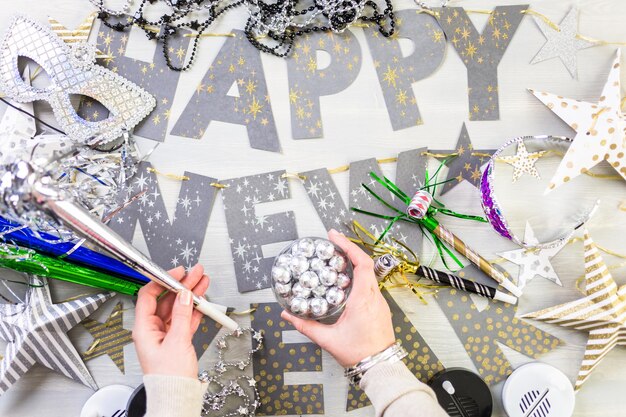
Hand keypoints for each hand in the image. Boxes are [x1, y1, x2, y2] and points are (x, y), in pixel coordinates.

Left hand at [133, 264, 209, 377]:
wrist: (177, 396)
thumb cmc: (169, 377)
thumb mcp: (177, 341)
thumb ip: (181, 314)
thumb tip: (184, 294)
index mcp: (144, 328)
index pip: (149, 296)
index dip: (162, 281)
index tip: (177, 273)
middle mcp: (152, 328)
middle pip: (167, 299)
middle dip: (182, 285)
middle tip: (195, 274)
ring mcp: (165, 333)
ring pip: (178, 308)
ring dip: (191, 295)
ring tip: (203, 282)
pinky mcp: (176, 339)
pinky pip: (185, 318)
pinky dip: (194, 309)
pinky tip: (203, 301)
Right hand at [281, 229, 395, 366]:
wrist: (380, 368)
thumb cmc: (360, 354)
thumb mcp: (328, 339)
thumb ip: (306, 326)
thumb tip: (288, 316)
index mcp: (363, 300)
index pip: (361, 263)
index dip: (348, 246)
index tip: (334, 237)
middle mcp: (374, 297)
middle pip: (365, 264)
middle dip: (348, 250)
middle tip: (332, 243)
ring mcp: (379, 302)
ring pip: (369, 274)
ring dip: (354, 263)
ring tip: (337, 258)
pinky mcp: (380, 308)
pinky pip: (370, 285)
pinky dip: (358, 276)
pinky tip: (346, 281)